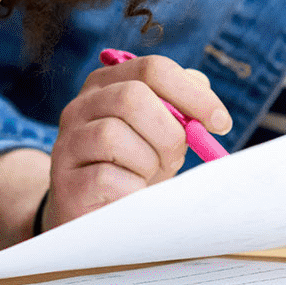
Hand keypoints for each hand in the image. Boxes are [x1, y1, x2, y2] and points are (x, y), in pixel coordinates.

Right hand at [42, 53, 231, 228]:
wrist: (94, 216)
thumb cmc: (133, 167)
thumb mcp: (158, 131)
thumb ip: (180, 106)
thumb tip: (205, 96)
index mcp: (107, 84)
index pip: (152, 68)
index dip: (192, 94)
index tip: (220, 123)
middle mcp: (81, 106)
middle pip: (132, 97)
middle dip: (168, 132)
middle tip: (176, 157)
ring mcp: (67, 143)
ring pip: (114, 136)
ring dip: (148, 163)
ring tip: (148, 176)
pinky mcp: (65, 183)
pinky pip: (106, 178)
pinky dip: (132, 189)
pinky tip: (131, 196)